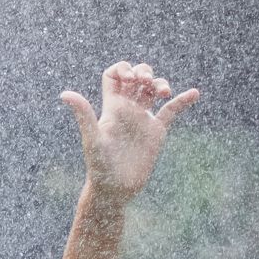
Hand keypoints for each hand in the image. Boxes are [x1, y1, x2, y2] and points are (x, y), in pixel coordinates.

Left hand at [60, 62, 200, 202]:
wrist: (115, 190)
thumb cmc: (99, 167)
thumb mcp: (92, 138)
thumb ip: (83, 115)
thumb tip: (64, 94)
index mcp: (111, 107)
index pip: (114, 75)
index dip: (122, 69)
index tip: (129, 79)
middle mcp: (127, 110)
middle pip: (137, 78)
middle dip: (144, 72)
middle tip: (145, 82)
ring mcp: (142, 119)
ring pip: (153, 91)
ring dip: (160, 83)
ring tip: (164, 92)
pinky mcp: (156, 131)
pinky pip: (171, 111)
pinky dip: (183, 101)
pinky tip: (194, 94)